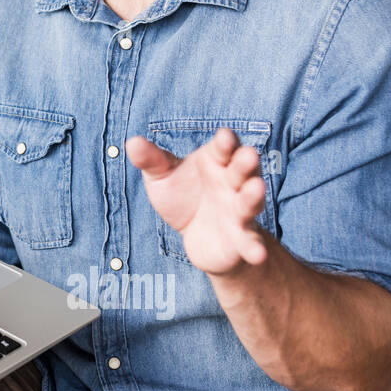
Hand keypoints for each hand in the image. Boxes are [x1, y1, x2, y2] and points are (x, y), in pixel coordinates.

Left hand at [125, 127, 269, 275]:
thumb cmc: (181, 196)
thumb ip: (151, 160)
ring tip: (256, 188)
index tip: (223, 136)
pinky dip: (254, 247)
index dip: (224, 142)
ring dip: (254, 196)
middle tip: (249, 154)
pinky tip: (257, 254)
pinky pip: (249, 242)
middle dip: (246, 162)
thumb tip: (132, 142)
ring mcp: (239, 210)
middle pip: (242, 170)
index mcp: (216, 161)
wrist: (194, 235)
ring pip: (250, 201)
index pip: (223, 148)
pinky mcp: (241, 238)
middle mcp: (233, 183)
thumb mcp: (162, 177)